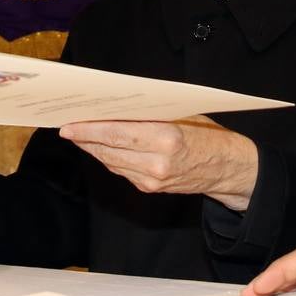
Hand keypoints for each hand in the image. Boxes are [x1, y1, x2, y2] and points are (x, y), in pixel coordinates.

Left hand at [59, 116, 257, 210]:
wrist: (228, 169)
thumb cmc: (209, 135)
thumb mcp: (184, 116)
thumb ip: (152, 115)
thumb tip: (118, 108)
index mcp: (167, 137)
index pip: (118, 132)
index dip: (90, 129)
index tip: (71, 123)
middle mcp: (157, 161)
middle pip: (109, 149)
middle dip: (85, 139)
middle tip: (67, 128)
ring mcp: (152, 179)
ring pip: (112, 162)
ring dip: (93, 149)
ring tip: (79, 135)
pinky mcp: (151, 188)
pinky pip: (121, 170)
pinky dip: (109, 158)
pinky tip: (100, 147)